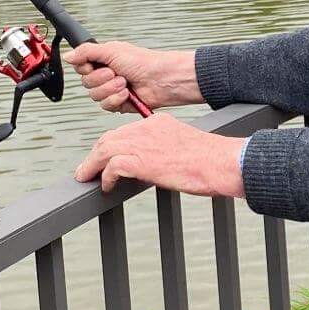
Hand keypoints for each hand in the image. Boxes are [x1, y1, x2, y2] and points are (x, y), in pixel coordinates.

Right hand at [68, 42, 201, 111]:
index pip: (80, 66)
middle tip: (115, 72)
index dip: (84, 68)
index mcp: (103, 60)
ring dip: (110, 89)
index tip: (93, 65)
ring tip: (125, 83)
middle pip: (85, 83)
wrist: (161, 79)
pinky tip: (127, 94)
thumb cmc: (142, 61)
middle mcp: (106, 75)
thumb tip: (68, 56)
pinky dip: (116, 99)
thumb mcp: (111, 50)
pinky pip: (105, 106)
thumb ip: (87, 52)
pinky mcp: (119, 104)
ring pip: (94, 96)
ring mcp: (112, 90)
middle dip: (101, 79)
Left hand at [75, 113, 245, 198]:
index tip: (103, 159)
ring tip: (86, 179)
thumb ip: (164, 151)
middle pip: (109, 138)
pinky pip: (112, 166)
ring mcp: (144, 143)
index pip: (125, 131)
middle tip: (86, 170)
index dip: (110, 146)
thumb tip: (154, 168)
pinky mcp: (143, 161)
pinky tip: (107, 186)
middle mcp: (147, 128)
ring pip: (104, 149)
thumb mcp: (184, 148)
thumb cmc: (211, 161)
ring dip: (92, 165)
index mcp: (158, 123)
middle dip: (94, 155)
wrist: (221, 162)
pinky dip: (106, 177)